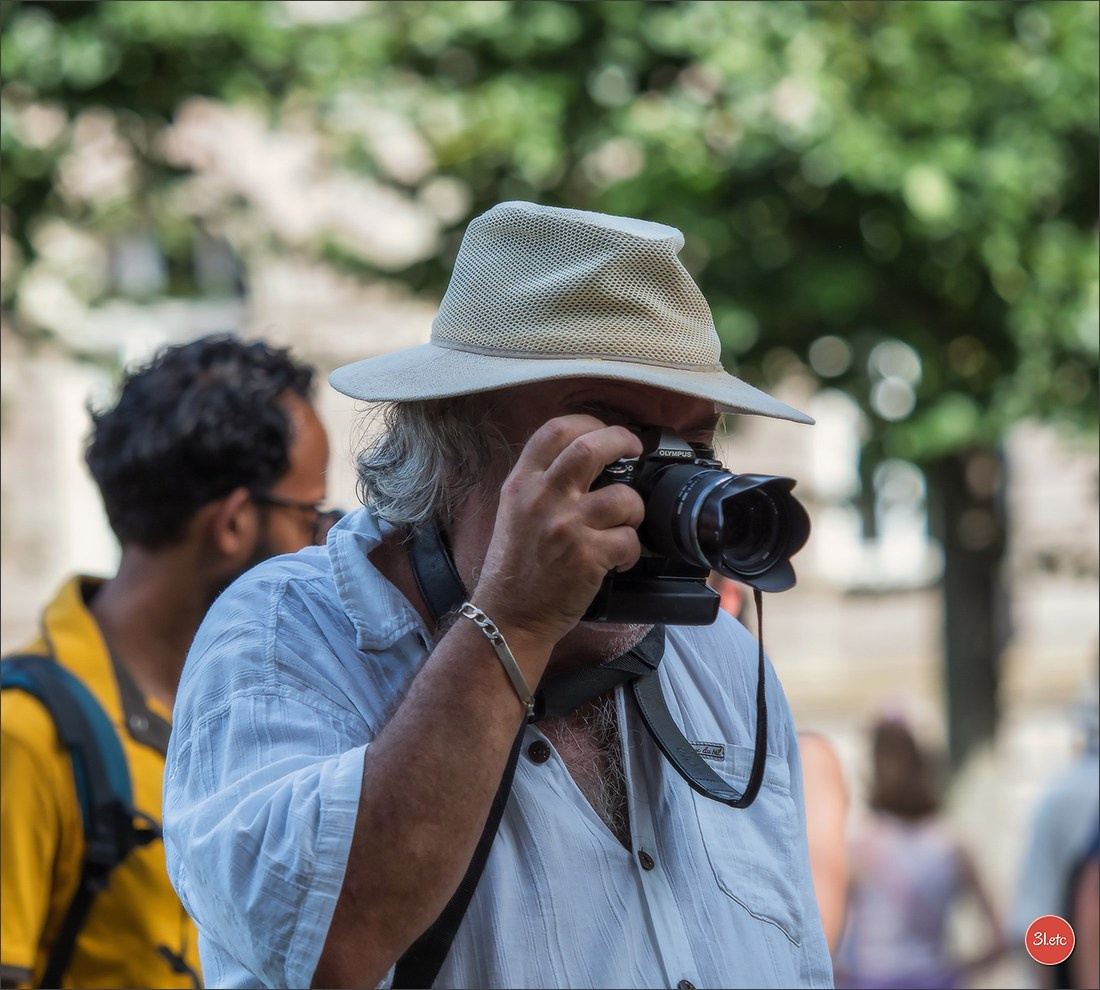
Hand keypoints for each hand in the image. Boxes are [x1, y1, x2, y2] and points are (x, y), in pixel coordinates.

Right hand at [471, 414, 644, 644]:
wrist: (508, 615)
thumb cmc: (515, 568)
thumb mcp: (514, 513)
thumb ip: (541, 483)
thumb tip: (585, 459)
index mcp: (522, 484)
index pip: (555, 431)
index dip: (587, 423)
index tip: (603, 431)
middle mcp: (543, 498)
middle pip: (591, 447)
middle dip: (621, 440)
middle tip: (633, 449)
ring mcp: (566, 526)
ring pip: (622, 496)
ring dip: (634, 508)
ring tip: (626, 523)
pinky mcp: (586, 556)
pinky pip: (629, 539)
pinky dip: (632, 549)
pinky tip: (620, 559)